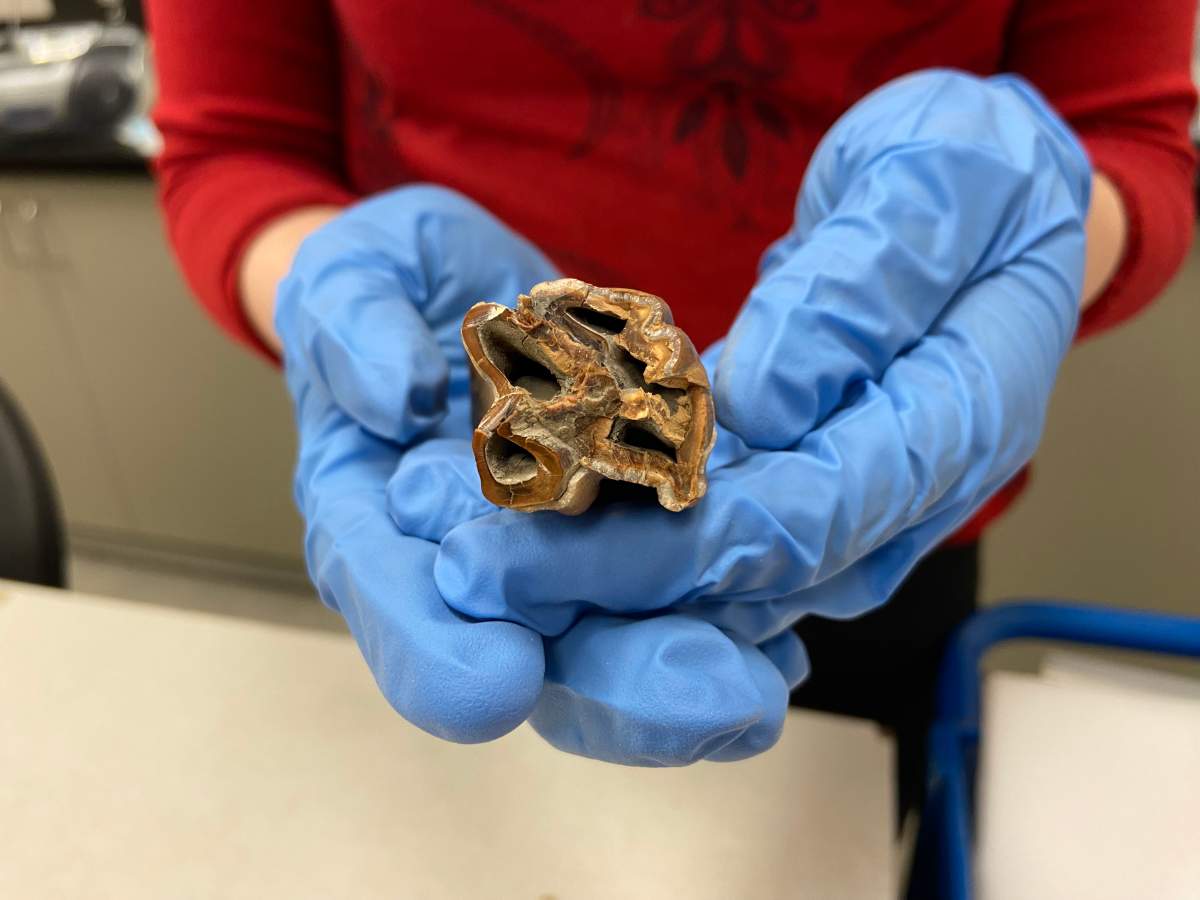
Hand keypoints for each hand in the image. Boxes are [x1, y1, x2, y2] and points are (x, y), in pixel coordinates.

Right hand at [278, 184, 797, 763]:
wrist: (457, 293)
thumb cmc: (389, 291)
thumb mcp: (347, 280)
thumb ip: (350, 326)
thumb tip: (390, 395)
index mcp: (379, 525)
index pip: (396, 603)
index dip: (436, 651)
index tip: (496, 680)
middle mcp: (473, 568)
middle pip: (537, 655)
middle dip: (620, 690)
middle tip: (706, 705)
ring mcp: (559, 560)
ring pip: (623, 644)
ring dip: (695, 673)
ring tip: (760, 689)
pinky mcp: (629, 534)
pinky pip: (682, 591)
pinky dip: (734, 618)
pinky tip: (784, 636)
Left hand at [427, 70, 1090, 648]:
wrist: (983, 198)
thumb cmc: (970, 173)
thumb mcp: (932, 182)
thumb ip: (856, 293)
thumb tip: (767, 405)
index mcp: (956, 421)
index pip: (815, 512)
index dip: (686, 541)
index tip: (563, 541)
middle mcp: (906, 491)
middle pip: (754, 570)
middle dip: (612, 580)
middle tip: (479, 568)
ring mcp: (855, 500)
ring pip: (727, 573)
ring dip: (603, 574)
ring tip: (479, 550)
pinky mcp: (805, 485)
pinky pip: (717, 534)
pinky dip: (631, 537)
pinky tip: (541, 525)